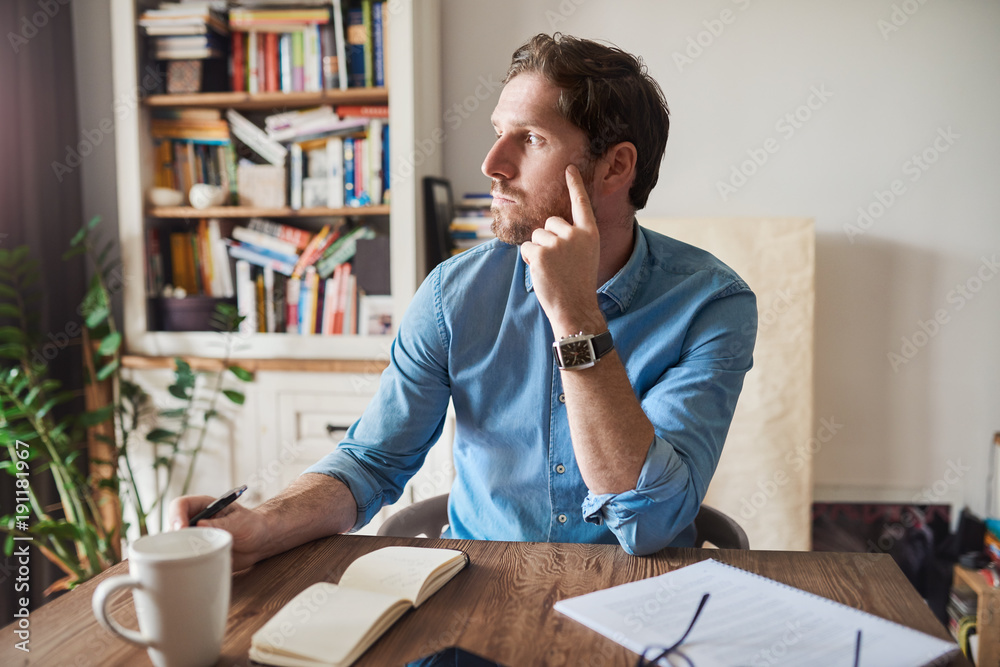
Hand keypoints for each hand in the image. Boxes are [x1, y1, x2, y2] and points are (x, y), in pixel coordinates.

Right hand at [168, 495, 269, 571]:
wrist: (260, 542)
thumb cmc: (251, 525)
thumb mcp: (240, 522)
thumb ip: (222, 524)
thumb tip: (200, 525)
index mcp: (203, 507)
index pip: (180, 505)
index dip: (176, 515)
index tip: (182, 529)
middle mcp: (195, 521)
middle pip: (172, 527)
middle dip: (175, 539)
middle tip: (186, 548)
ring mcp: (194, 539)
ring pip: (174, 546)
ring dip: (182, 553)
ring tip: (201, 557)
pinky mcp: (197, 554)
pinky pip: (185, 560)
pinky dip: (190, 564)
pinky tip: (204, 566)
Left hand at [520, 165, 604, 335]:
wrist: (575, 308)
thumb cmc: (578, 284)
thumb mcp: (585, 254)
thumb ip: (574, 237)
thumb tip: (550, 226)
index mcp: (589, 233)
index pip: (581, 203)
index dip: (575, 184)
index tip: (569, 167)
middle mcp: (574, 234)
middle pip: (550, 222)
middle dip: (548, 238)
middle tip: (559, 262)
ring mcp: (557, 243)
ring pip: (536, 235)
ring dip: (538, 250)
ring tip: (552, 269)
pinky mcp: (540, 253)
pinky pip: (526, 248)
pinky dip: (529, 260)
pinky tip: (542, 272)